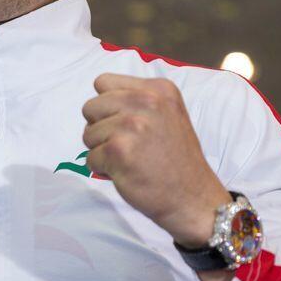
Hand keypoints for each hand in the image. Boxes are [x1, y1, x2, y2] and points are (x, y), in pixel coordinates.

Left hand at [82, 73, 231, 249]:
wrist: (193, 198)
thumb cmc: (176, 159)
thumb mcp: (168, 114)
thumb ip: (137, 101)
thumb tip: (99, 102)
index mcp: (158, 88)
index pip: (103, 82)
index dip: (106, 106)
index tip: (125, 122)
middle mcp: (146, 101)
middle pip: (90, 107)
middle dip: (100, 128)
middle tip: (125, 144)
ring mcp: (132, 125)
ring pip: (87, 133)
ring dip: (101, 150)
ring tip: (129, 159)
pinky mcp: (119, 151)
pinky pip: (90, 158)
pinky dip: (103, 169)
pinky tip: (127, 172)